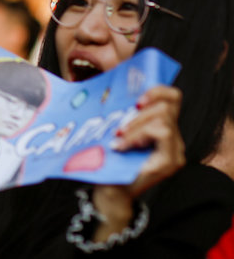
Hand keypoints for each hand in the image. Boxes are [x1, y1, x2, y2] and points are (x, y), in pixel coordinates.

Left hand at [92, 85, 183, 239]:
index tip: (136, 98)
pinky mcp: (170, 161)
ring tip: (119, 136)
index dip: (157, 90)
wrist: (109, 190)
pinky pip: (162, 134)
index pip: (172, 98)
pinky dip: (138, 136)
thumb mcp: (112, 130)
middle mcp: (173, 137)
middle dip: (141, 111)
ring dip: (137, 125)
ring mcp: (174, 150)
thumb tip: (101, 86)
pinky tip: (122, 146)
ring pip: (164, 120)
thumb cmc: (109, 159)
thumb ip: (118, 112)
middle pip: (169, 106)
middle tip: (121, 124)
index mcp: (161, 125)